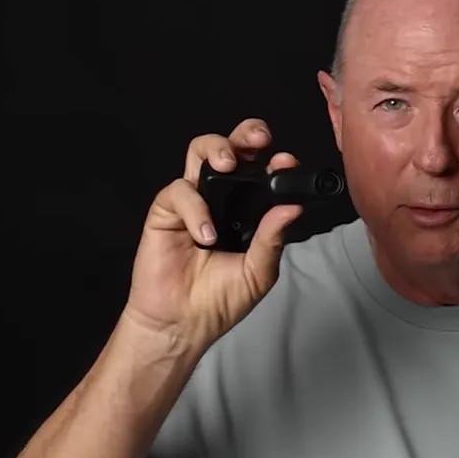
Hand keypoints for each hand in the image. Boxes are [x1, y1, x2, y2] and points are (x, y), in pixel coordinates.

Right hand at [122, 118, 302, 350]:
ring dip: (216, 149)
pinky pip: (179, 192)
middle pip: (231, 148)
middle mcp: (222, 198)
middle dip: (246, 134)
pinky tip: (206, 237)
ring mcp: (194, 201)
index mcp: (249, 208)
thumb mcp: (259, 271)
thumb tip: (293, 208)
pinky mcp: (166, 212)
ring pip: (199, 153)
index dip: (276, 162)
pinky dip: (196, 209)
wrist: (184, 323)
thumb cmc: (220, 299)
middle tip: (259, 140)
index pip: (264, 173)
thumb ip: (273, 238)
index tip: (288, 164)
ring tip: (228, 165)